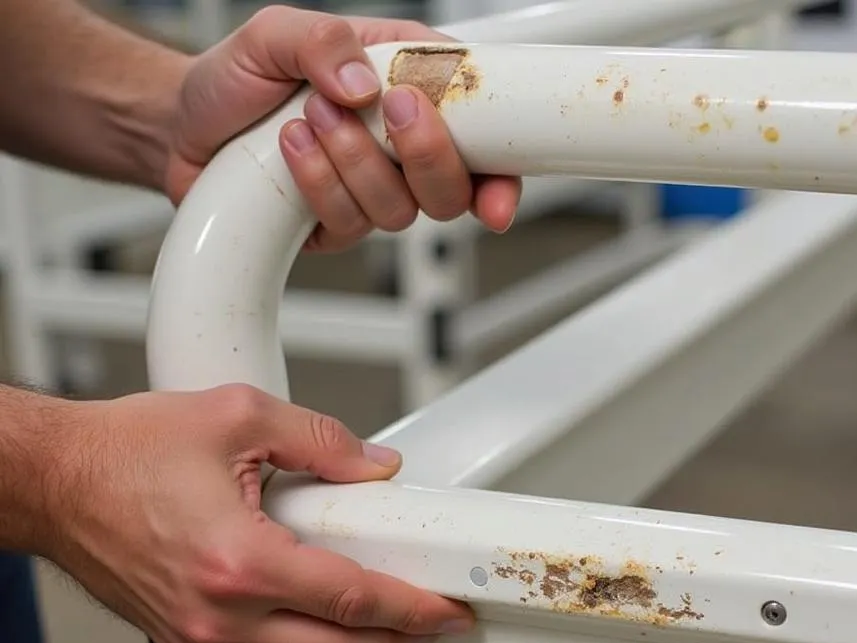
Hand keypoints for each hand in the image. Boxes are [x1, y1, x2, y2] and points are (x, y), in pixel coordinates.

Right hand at [48, 385, 473, 642]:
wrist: (51, 482)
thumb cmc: (121, 452)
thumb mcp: (237, 417)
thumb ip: (321, 442)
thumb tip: (373, 468)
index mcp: (238, 561)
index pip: (352, 599)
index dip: (412, 609)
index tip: (447, 610)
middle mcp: (220, 613)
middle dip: (399, 641)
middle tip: (436, 622)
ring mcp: (201, 634)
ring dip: (356, 641)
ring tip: (392, 613)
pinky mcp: (187, 637)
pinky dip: (307, 634)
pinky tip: (326, 608)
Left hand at [164, 7, 521, 250]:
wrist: (182, 131)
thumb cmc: (237, 78)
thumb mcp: (274, 31)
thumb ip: (323, 39)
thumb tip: (362, 82)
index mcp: (406, 88)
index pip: (478, 130)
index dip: (501, 168)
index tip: (496, 190)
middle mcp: (397, 147)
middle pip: (453, 187)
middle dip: (424, 155)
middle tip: (388, 110)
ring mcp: (371, 191)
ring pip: (400, 211)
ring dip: (355, 165)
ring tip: (307, 121)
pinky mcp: (340, 224)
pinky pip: (351, 224)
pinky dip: (320, 187)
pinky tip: (289, 153)